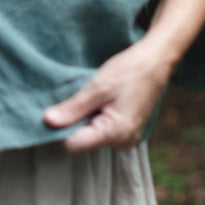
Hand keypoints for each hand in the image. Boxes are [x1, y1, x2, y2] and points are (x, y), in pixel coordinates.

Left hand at [43, 39, 175, 152]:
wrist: (157, 60)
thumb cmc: (130, 70)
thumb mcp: (97, 87)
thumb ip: (73, 108)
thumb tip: (48, 122)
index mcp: (116, 133)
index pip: (73, 144)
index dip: (61, 129)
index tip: (58, 110)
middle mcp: (123, 142)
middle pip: (83, 141)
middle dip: (74, 122)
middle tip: (78, 98)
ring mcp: (128, 138)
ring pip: (92, 135)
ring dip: (86, 118)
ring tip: (93, 97)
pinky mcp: (129, 131)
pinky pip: (103, 130)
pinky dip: (97, 117)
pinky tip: (101, 101)